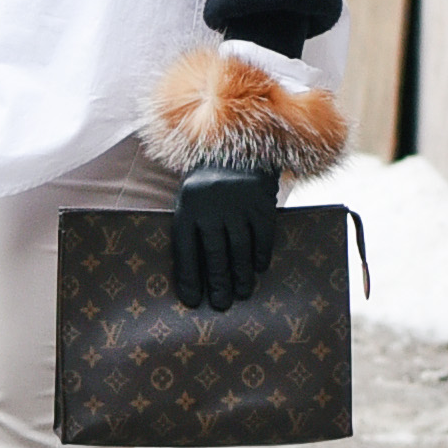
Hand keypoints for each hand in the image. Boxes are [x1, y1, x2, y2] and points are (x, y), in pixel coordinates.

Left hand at [169, 166, 279, 313]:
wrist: (238, 144)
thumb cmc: (209, 182)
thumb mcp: (191, 198)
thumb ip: (191, 228)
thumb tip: (193, 276)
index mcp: (187, 206)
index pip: (186, 249)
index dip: (189, 278)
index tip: (193, 302)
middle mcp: (210, 205)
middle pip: (214, 252)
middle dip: (218, 282)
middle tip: (221, 304)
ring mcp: (237, 202)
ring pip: (239, 246)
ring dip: (241, 273)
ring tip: (242, 293)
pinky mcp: (260, 199)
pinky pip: (262, 234)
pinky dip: (261, 253)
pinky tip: (259, 268)